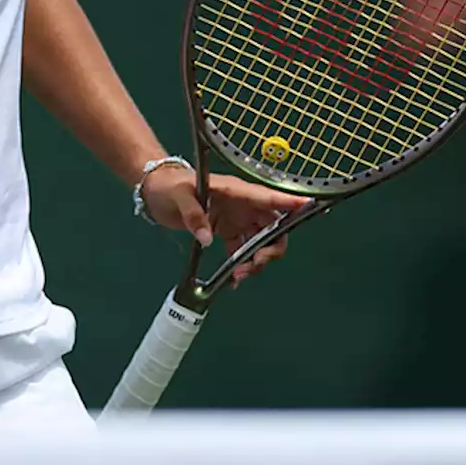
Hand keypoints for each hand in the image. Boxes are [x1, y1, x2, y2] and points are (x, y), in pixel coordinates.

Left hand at [139, 164, 308, 286]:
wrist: (156, 192)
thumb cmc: (170, 186)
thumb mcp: (180, 196)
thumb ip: (193, 215)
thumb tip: (207, 239)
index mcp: (236, 191)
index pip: (269, 196)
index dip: (290, 202)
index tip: (309, 208)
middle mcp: (243, 205)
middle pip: (273, 226)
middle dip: (271, 248)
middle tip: (254, 265)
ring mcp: (237, 219)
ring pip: (261, 241)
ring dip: (257, 260)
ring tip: (238, 276)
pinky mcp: (227, 230)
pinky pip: (243, 249)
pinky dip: (242, 264)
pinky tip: (233, 278)